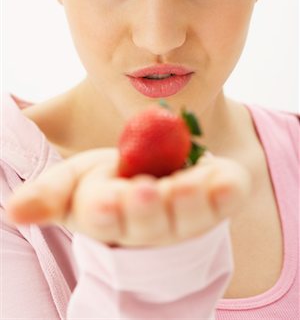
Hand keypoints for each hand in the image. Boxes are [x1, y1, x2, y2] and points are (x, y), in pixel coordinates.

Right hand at [6, 148, 250, 246]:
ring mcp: (188, 217)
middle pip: (149, 223)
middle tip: (145, 191)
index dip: (106, 211)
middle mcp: (152, 225)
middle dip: (146, 210)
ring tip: (188, 186)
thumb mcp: (75, 181)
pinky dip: (228, 191)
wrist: (157, 174)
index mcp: (113, 218)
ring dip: (189, 204)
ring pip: (189, 217)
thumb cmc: (112, 181)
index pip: (106, 219)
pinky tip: (228, 182)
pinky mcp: (217, 200)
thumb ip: (48, 194)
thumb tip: (12, 212)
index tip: (103, 202)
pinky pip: (226, 199)